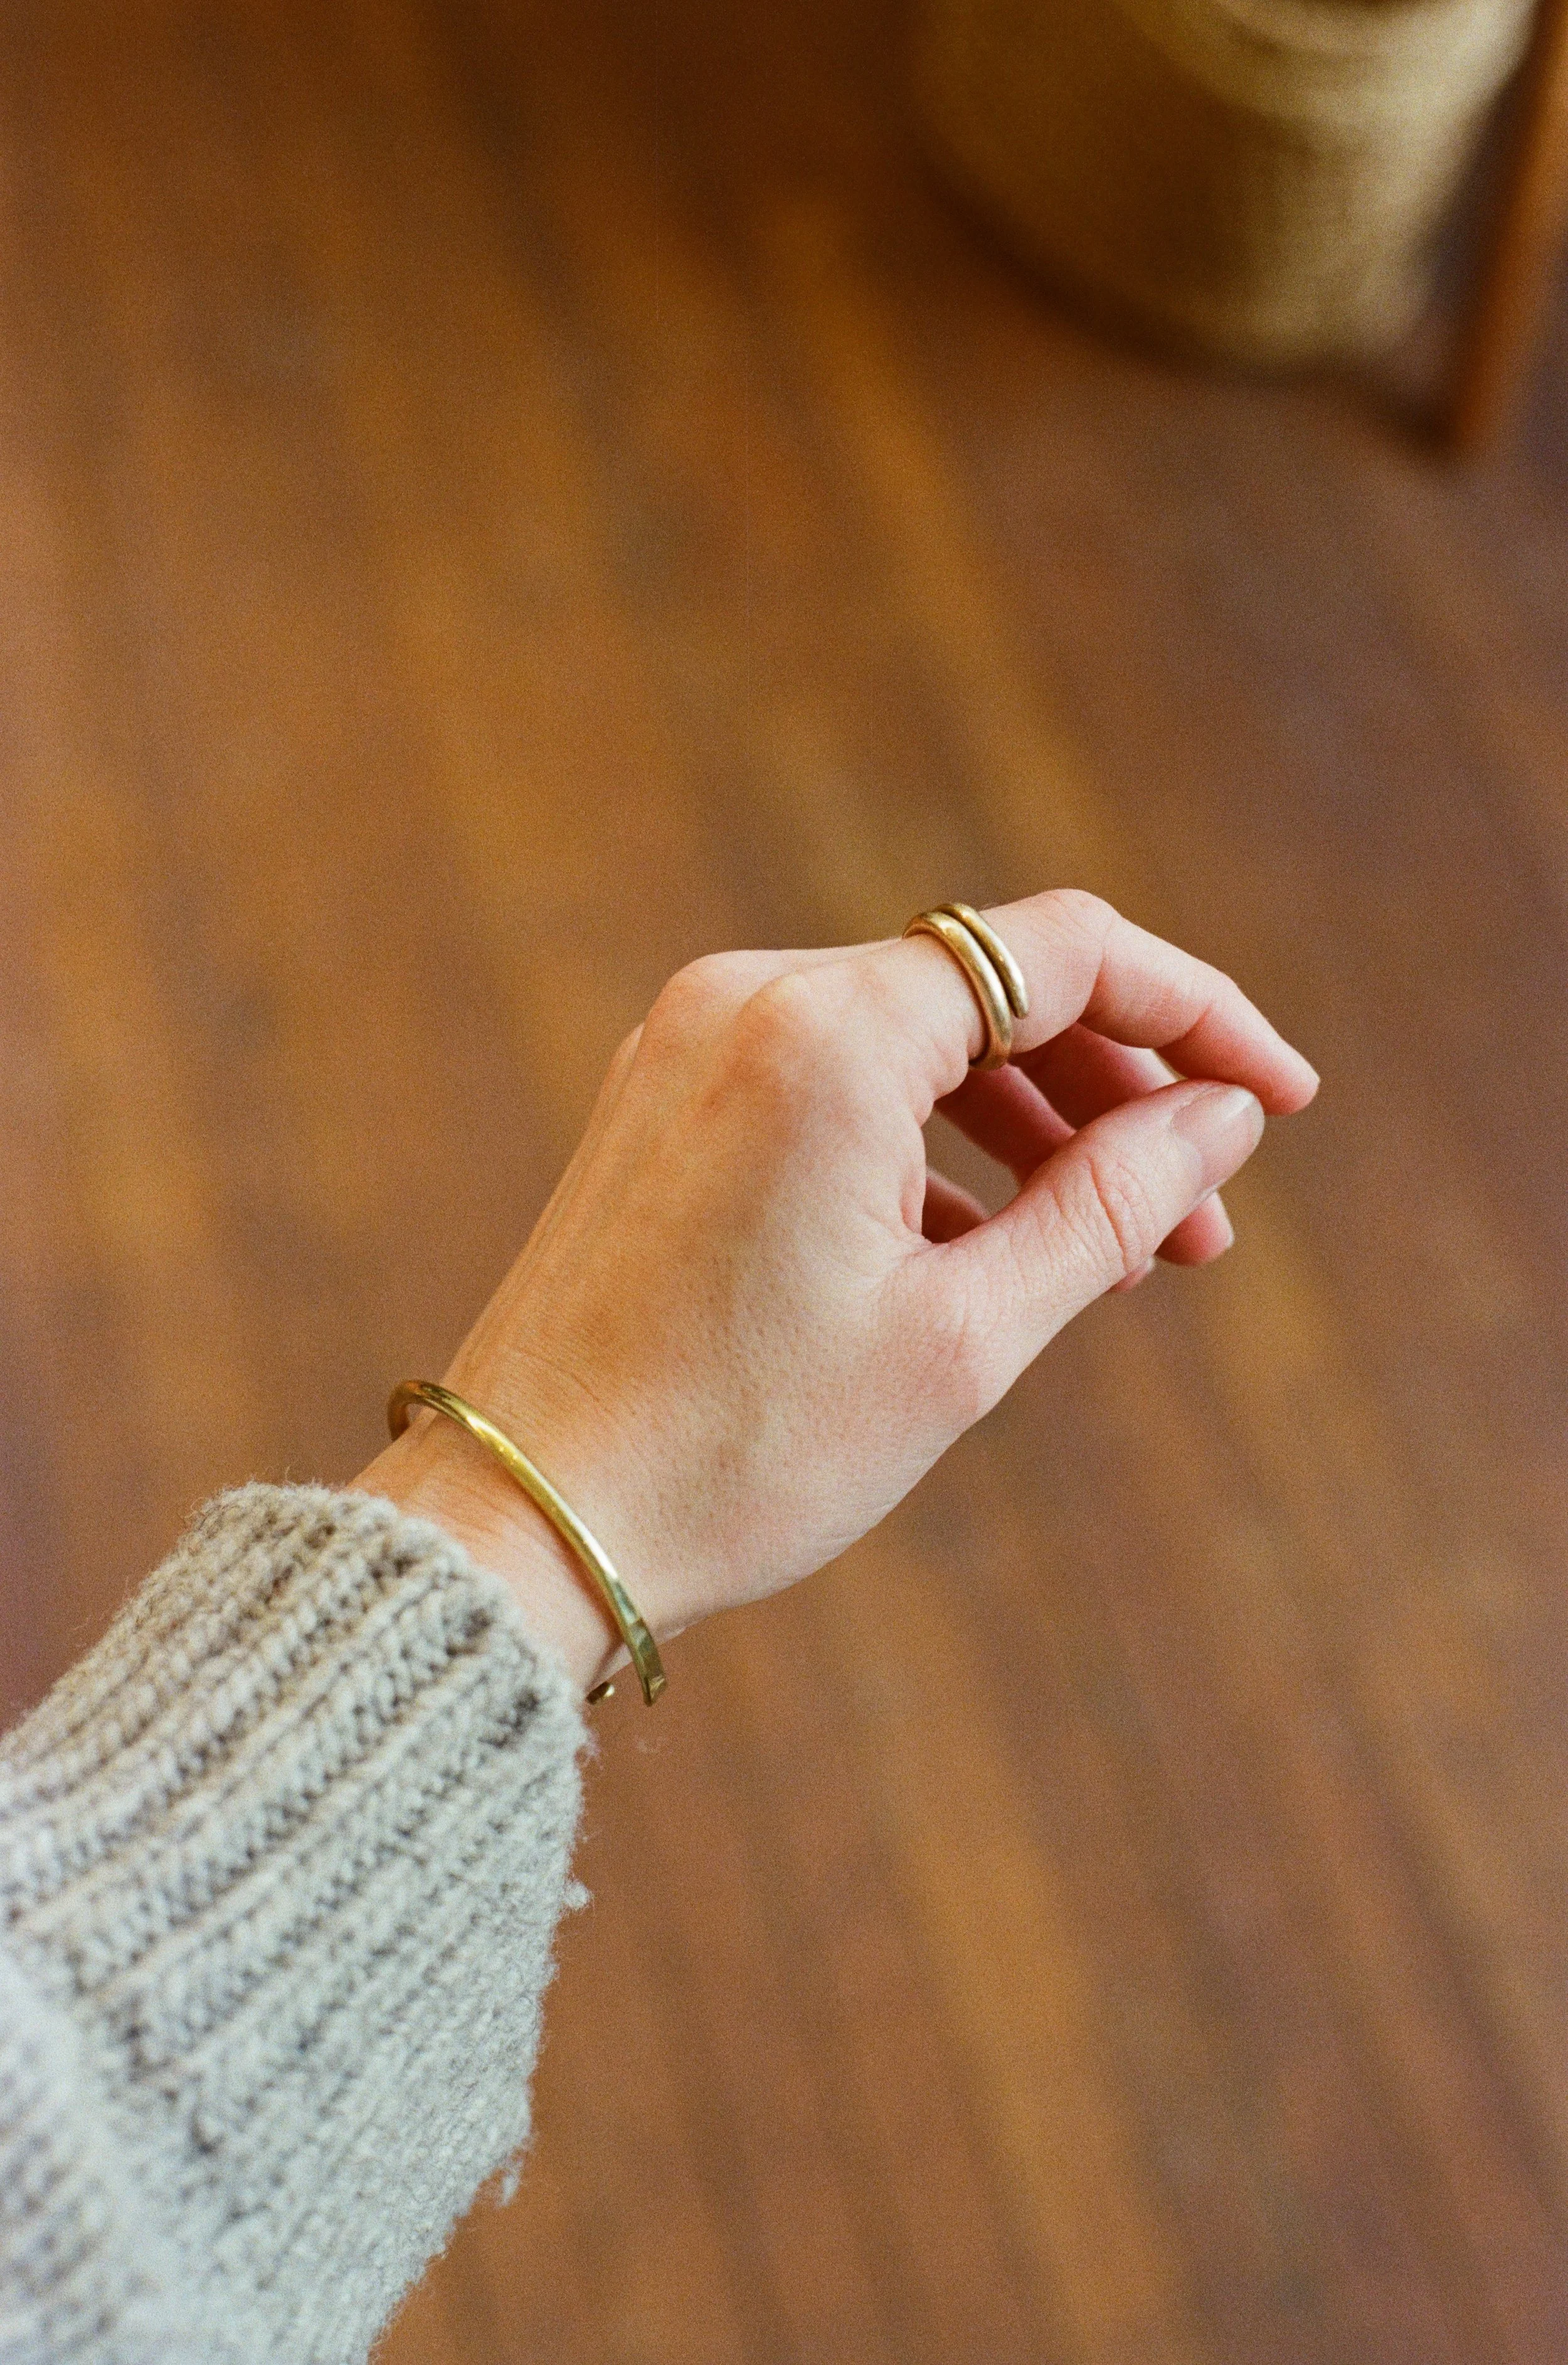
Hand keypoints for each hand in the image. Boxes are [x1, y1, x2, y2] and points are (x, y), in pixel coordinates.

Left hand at [355, 890, 1316, 1694]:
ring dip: (1030, 1126)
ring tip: (1118, 1252)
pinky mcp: (663, 1101)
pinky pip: (834, 1083)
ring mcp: (692, 1044)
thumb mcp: (966, 1335)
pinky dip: (927, 1146)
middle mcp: (748, 1000)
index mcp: (827, 1033)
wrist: (526, 1518)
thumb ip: (1112, 1202)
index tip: (1279, 1099)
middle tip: (1205, 1219)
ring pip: (914, 1040)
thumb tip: (1221, 1117)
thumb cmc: (741, 1446)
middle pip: (990, 988)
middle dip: (1117, 1092)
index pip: (1063, 952)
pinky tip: (985, 1248)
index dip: (1197, 1014)